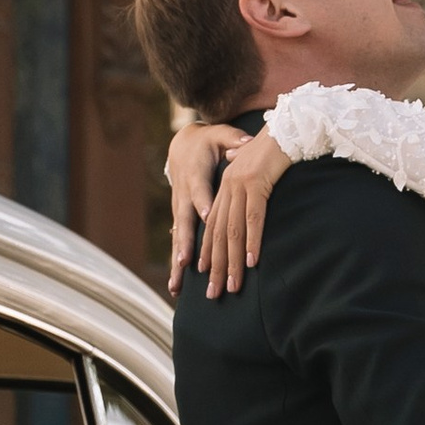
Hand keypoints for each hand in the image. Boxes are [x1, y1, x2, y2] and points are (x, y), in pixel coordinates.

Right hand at [164, 125, 244, 293]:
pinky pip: (178, 246)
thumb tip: (248, 142)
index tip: (208, 216)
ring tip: (178, 285)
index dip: (203, 204)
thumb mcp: (220, 135)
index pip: (200, 192)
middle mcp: (184, 197)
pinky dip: (177, 267)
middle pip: (185, 223)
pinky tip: (176, 289)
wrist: (183, 147)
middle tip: (187, 263)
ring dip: (178, 264)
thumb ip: (234, 140)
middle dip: (187, 245)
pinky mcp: (180, 221)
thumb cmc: (208, 143)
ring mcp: (179, 211)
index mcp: (195, 175)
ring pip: (179, 240)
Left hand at [200, 131, 292, 294]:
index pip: (213, 225)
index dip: (208, 251)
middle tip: (214, 293)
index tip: (205, 275)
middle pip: (220, 234)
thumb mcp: (257, 166)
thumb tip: (241, 182)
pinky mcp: (257, 183)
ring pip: (234, 231)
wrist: (288, 124)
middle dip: (216, 267)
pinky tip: (252, 262)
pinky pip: (254, 218)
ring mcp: (240, 185)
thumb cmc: (276, 147)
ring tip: (233, 286)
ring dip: (234, 262)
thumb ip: (247, 178)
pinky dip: (252, 241)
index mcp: (226, 185)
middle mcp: (228, 186)